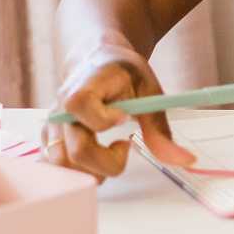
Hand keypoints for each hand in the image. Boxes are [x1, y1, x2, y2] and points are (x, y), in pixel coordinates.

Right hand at [43, 40, 196, 180]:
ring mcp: (50, 127)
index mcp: (83, 86)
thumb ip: (160, 129)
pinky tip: (96, 157)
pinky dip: (79, 171)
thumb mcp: (149, 92)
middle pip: (76, 151)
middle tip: (123, 146)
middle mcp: (59, 109)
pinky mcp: (48, 140)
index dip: (106, 120)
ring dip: (92, 171)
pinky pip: (57, 167)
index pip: (80, 107)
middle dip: (107, 162)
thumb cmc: (124, 74)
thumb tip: (186, 161)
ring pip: (63, 166)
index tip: (125, 119)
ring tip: (109, 153)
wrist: (98, 61)